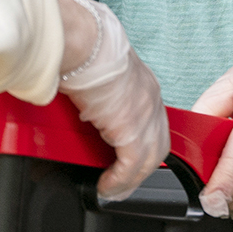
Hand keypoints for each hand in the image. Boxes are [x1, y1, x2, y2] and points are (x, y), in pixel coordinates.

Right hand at [56, 0, 167, 200]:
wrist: (79, 41)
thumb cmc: (78, 48)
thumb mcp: (92, 74)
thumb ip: (92, 93)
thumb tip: (75, 103)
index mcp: (142, 84)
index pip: (151, 123)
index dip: (142, 146)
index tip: (128, 161)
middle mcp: (150, 99)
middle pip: (158, 145)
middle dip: (142, 169)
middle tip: (124, 184)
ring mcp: (144, 114)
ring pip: (149, 159)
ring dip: (130, 179)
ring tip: (113, 190)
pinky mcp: (132, 128)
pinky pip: (131, 166)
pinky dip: (119, 181)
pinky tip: (106, 187)